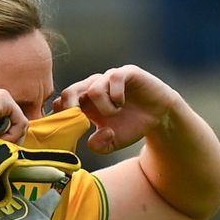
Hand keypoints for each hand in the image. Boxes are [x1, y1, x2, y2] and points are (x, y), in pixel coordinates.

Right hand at [0, 87, 27, 163]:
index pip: (11, 124)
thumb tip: (5, 162)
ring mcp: (0, 95)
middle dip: (12, 141)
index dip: (8, 141)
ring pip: (21, 124)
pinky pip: (21, 122)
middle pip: (18, 124)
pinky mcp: (3, 98)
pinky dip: (12, 136)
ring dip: (11, 140)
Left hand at [54, 65, 181, 153]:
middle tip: (81, 121)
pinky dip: (116, 94)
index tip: (68, 129)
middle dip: (71, 108)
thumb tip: (92, 139)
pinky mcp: (126, 73)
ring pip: (93, 89)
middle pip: (70, 92)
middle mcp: (93, 89)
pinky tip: (121, 103)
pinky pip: (114, 78)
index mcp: (85, 104)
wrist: (159, 116)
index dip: (61, 116)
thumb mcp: (112, 143)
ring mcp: (108, 79)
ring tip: (115, 113)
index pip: (62, 104)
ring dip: (103, 107)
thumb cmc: (131, 126)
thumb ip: (99, 146)